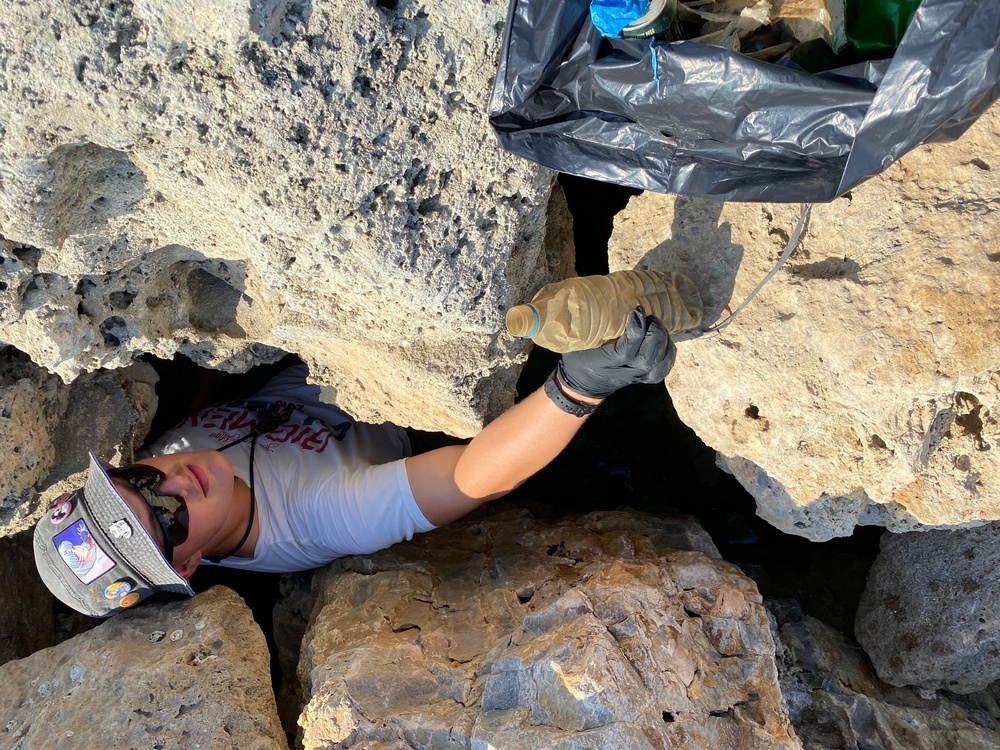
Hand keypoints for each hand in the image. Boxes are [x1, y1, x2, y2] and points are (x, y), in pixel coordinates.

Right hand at [557, 306, 675, 398]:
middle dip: (654, 334)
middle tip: (651, 317)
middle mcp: (623, 372)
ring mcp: (635, 377)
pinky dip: (668, 355)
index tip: (638, 311)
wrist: (581, 386)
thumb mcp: (574, 343)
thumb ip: (583, 326)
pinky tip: (665, 340)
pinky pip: (662, 370)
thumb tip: (592, 297)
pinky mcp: (642, 378)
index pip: (626, 350)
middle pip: (648, 358)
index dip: (636, 331)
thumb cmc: (577, 359)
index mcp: (604, 363)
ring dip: (664, 343)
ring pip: (658, 365)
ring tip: (658, 326)